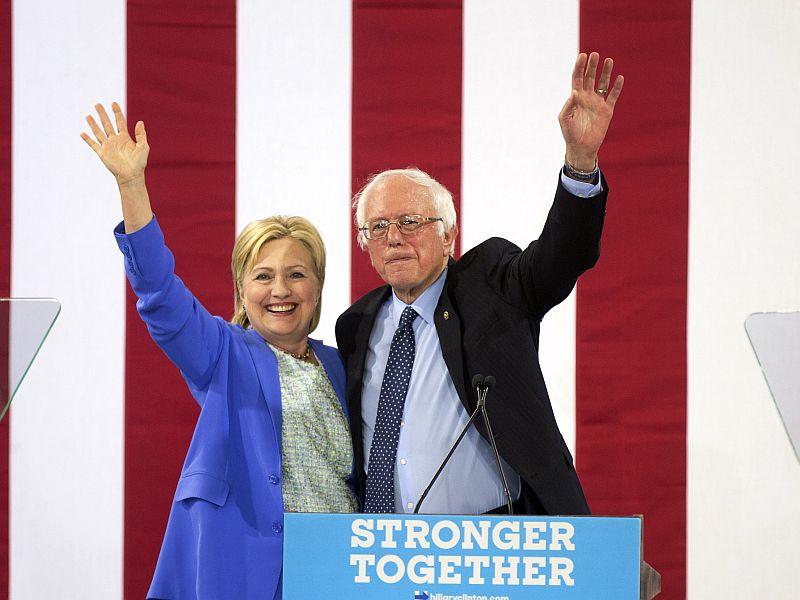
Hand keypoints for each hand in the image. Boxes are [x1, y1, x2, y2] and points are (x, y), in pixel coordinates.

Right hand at [81, 102, 148, 186]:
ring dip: (93, 124)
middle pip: (107, 124)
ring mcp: (108, 146)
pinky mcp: (102, 153)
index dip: (117, 112)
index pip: (120, 121)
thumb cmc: (139, 163)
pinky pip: (93, 144)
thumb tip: (140, 122)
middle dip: (102, 114)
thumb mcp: (143, 147)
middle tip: (97, 104)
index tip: (113, 103)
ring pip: (98, 132)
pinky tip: (82, 133)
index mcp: (125, 137)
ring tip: (88, 115)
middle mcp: (115, 140)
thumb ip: (141, 135)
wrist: (131, 175)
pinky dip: (87, 139)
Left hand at [558, 52, 623, 170]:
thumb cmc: (570, 134)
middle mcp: (587, 98)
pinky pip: (613, 96)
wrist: (581, 147)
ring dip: (605, 72)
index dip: (579, 67)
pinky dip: (616, 87)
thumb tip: (574, 91)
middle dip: (592, 66)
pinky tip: (619, 78)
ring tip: (609, 60)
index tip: (582, 56)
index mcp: (576, 98)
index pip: (577, 78)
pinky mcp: (607, 110)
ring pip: (602, 84)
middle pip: (590, 77)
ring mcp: (597, 103)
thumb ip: (568, 105)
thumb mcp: (564, 119)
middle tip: (595, 55)